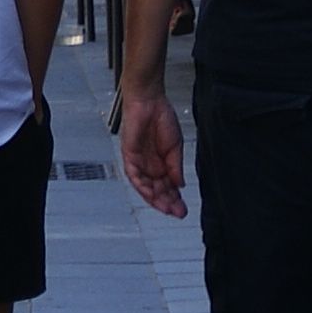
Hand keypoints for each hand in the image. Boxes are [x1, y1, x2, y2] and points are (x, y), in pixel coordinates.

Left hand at [118, 85, 186, 219]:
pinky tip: (151, 194)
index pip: (166, 186)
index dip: (174, 199)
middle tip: (178, 212)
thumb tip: (180, 185)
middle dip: (167, 203)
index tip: (183, 209)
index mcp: (160, 162)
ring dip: (155, 199)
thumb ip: (175, 167)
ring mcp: (138, 161)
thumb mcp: (175, 147)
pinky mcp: (129, 155)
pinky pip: (133, 175)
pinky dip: (141, 185)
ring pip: (144, 186)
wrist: (150, 100)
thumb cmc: (161, 117)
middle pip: (156, 190)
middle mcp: (148, 164)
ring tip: (167, 208)